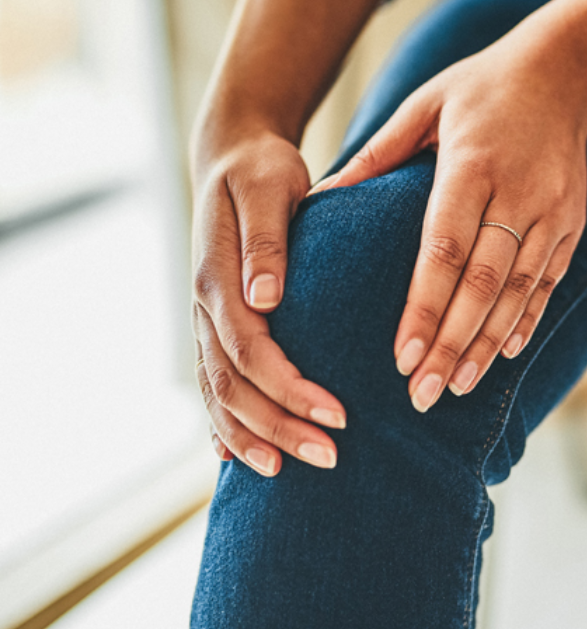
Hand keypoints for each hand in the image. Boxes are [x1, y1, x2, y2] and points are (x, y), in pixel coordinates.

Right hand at [192, 132, 346, 474]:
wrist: (232, 158)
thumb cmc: (260, 171)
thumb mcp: (270, 188)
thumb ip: (266, 241)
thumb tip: (264, 297)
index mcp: (218, 278)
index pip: (251, 351)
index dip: (290, 389)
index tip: (339, 416)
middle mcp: (206, 308)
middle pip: (233, 386)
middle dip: (279, 426)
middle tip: (330, 457)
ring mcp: (205, 321)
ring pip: (218, 394)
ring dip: (252, 436)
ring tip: (289, 469)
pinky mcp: (215, 326)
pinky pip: (213, 383)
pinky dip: (224, 422)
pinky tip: (239, 454)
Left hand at [309, 43, 586, 411]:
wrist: (564, 72)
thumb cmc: (480, 88)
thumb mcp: (424, 104)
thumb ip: (376, 153)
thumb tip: (321, 196)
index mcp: (473, 163)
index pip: (445, 249)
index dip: (425, 308)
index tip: (401, 355)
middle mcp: (519, 193)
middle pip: (483, 284)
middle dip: (451, 344)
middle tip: (420, 393)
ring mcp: (553, 212)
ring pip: (518, 292)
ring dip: (487, 345)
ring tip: (455, 387)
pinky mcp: (572, 224)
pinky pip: (549, 283)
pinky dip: (527, 321)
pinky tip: (505, 356)